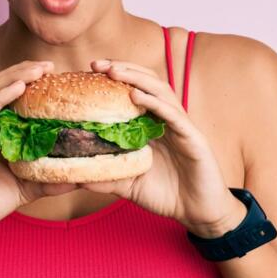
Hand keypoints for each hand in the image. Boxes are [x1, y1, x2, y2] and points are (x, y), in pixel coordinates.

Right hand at [0, 60, 79, 251]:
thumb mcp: (23, 190)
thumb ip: (47, 181)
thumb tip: (80, 179)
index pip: (13, 97)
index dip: (32, 83)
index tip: (57, 75)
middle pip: (2, 86)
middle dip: (25, 72)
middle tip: (50, 66)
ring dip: (15, 77)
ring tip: (37, 70)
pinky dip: (0, 96)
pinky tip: (17, 87)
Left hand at [84, 59, 245, 237]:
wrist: (199, 213)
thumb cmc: (167, 195)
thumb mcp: (130, 185)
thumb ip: (108, 177)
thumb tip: (77, 175)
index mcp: (153, 126)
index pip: (134, 91)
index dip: (115, 79)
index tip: (90, 71)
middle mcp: (168, 120)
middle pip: (147, 83)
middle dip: (123, 69)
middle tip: (98, 64)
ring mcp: (182, 127)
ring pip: (161, 92)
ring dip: (137, 78)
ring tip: (114, 71)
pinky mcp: (193, 139)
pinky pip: (174, 115)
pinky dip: (155, 103)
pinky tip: (137, 97)